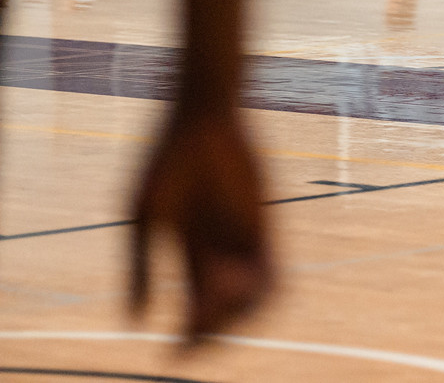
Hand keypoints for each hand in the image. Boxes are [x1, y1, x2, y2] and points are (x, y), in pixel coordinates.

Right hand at [129, 105, 273, 339]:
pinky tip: (230, 287)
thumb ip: (141, 267)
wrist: (203, 118)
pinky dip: (255, 295)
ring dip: (234, 316)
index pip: (196, 310)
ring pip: (255, 300)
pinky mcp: (269, 224)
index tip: (170, 358)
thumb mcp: (144, 216)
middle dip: (212, 335)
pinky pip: (274, 274)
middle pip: (228, 312)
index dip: (189, 340)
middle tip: (191, 337)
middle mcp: (225, 251)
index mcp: (193, 252)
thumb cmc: (166, 161)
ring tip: (210, 301)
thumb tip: (134, 322)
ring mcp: (248, 239)